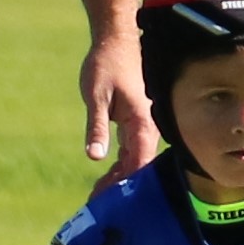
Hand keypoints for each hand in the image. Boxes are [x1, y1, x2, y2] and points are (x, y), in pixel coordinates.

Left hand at [81, 31, 155, 189]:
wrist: (117, 41)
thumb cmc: (106, 65)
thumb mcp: (96, 97)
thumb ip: (97, 128)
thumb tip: (95, 157)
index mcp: (142, 125)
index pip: (137, 164)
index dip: (123, 185)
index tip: (105, 199)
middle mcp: (148, 129)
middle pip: (137, 167)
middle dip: (119, 187)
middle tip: (96, 203)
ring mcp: (144, 127)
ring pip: (135, 161)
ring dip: (119, 178)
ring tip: (98, 195)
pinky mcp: (136, 124)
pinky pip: (132, 152)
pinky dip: (119, 165)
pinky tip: (107, 176)